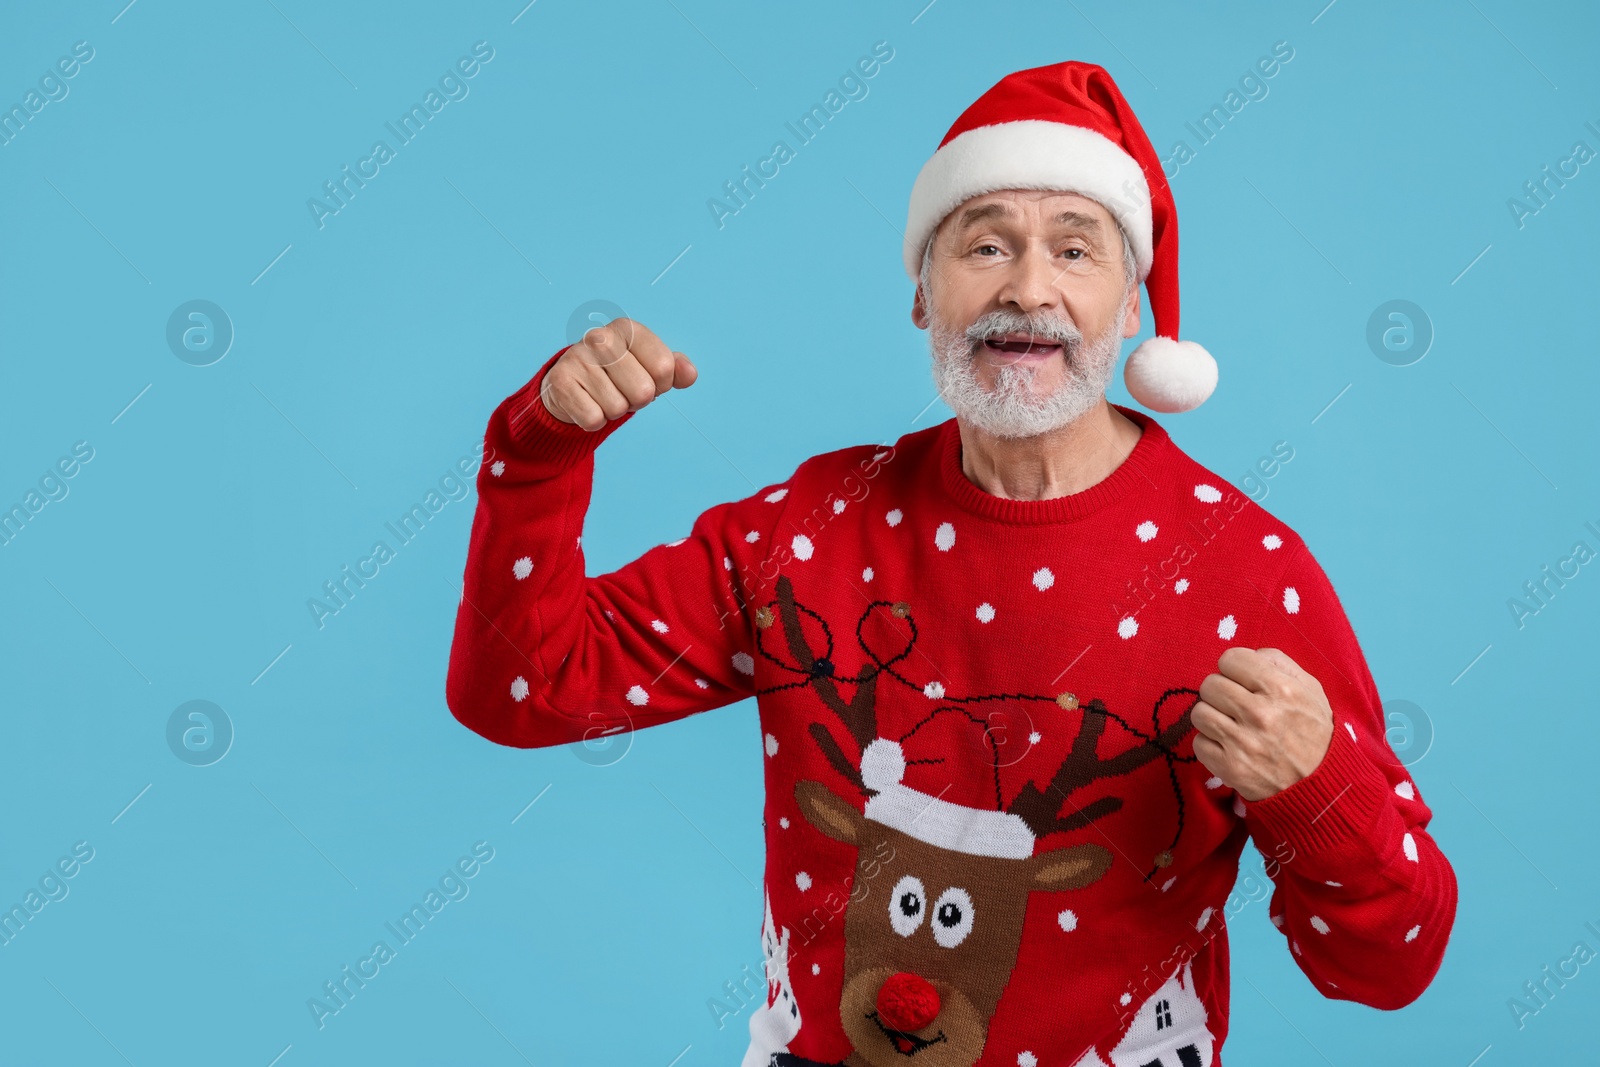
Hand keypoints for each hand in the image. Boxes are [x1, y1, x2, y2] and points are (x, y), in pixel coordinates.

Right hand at [541, 318, 697, 429]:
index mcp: (628, 329)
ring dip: (615, 410)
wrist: (571, 384)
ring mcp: (577, 358)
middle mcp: (600, 338)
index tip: (647, 378)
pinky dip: (594, 420)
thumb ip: (674, 369)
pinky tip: (586, 402)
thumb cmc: (619, 374)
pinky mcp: (560, 381)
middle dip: (637, 400)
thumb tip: (689, 374)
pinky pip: (593, 419)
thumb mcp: (650, 367)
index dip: (661, 384)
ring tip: (603, 395)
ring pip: (618, 408)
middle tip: (622, 390)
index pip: (664, 367)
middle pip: (643, 391)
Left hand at [1191, 647, 1333, 801]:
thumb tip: (1250, 655)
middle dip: (1221, 692)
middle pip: (1209, 684)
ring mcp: (1242, 742)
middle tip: (1235, 705)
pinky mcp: (1230, 768)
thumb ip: (1280, 663)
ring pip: (1199, 712)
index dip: (1235, 669)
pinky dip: (1211, 745)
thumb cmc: (1316, 734)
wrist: (1323, 786)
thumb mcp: (1311, 691)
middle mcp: (1259, 713)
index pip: (1230, 659)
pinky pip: (1199, 743)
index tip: (1242, 681)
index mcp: (1281, 689)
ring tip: (1232, 725)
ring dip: (1213, 717)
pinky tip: (1230, 747)